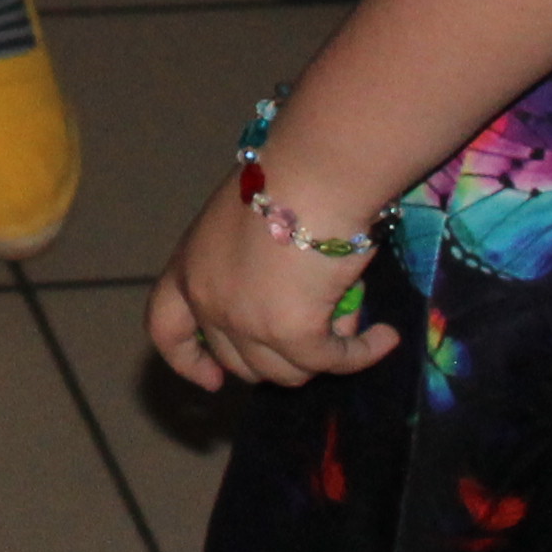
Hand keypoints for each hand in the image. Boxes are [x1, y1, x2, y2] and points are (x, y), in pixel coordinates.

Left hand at [147, 182, 403, 391]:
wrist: (312, 171)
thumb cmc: (285, 179)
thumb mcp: (248, 226)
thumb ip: (252, 268)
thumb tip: (296, 308)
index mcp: (189, 267)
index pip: (166, 329)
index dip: (187, 361)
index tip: (213, 380)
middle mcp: (208, 300)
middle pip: (238, 362)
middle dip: (277, 359)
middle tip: (317, 339)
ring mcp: (246, 321)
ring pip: (287, 371)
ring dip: (322, 354)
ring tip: (350, 317)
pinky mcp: (290, 333)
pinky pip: (333, 361)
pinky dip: (362, 352)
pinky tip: (385, 337)